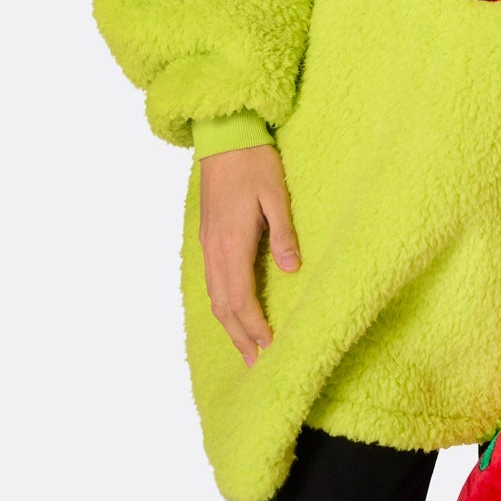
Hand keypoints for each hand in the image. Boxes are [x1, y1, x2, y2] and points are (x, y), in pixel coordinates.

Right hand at [198, 145, 300, 365]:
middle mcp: (214, 250)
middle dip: (240, 336)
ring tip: (245, 347)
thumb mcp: (276, 194)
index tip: (269, 347)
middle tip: (256, 362)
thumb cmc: (254, 163)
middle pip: (223, 306)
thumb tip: (292, 269)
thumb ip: (283, 233)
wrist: (224, 139)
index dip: (253, 326)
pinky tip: (232, 312)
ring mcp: (208, 245)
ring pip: (214, 297)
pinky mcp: (208, 239)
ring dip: (229, 325)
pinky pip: (212, 282)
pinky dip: (222, 305)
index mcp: (232, 243)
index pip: (240, 298)